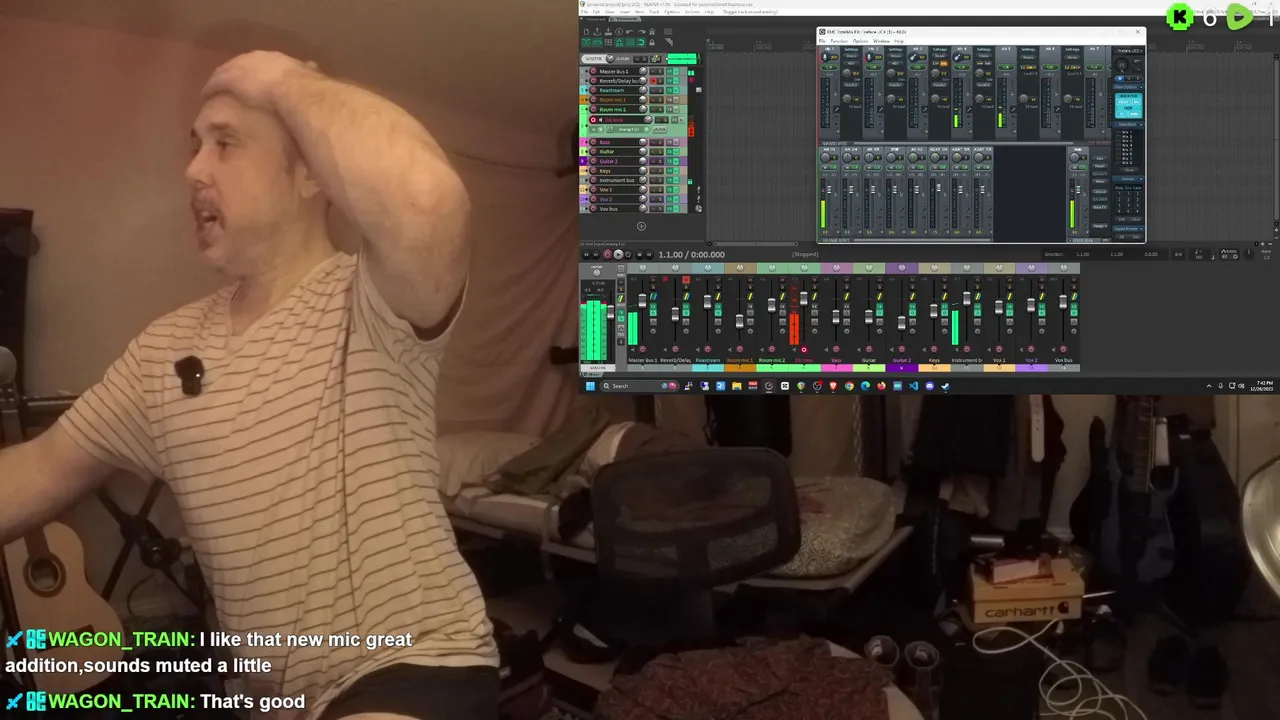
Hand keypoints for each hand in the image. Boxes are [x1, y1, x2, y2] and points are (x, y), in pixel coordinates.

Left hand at [202, 51, 318, 107]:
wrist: (293, 90)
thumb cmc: (305, 87)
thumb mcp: (310, 75)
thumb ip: (308, 71)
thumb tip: (312, 67)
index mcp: (274, 59)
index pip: (259, 63)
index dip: (255, 72)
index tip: (253, 81)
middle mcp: (255, 58)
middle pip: (241, 65)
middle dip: (237, 75)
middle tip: (233, 86)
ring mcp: (240, 68)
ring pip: (226, 72)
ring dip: (222, 81)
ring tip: (217, 92)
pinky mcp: (228, 79)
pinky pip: (216, 84)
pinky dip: (211, 89)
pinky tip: (207, 96)